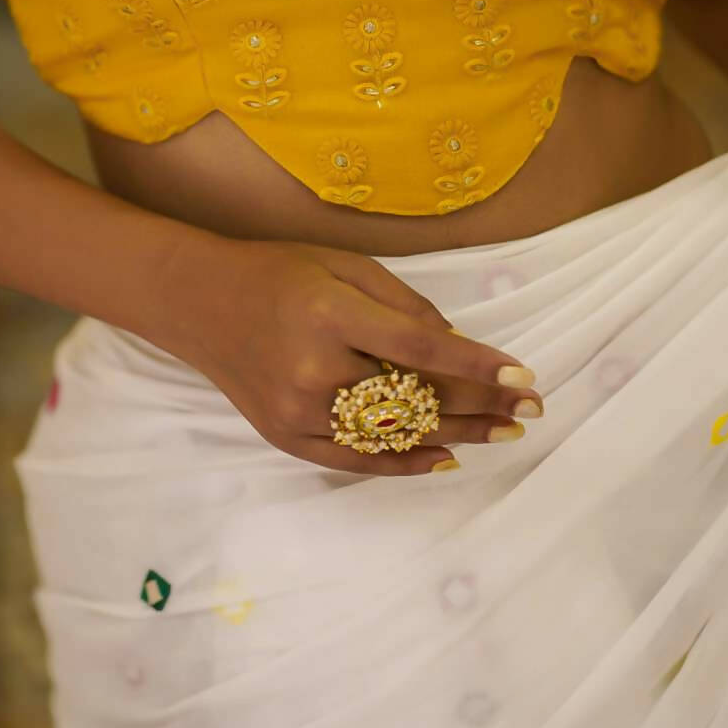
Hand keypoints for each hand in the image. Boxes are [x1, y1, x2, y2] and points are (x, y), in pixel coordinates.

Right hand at [170, 236, 543, 475]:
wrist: (198, 303)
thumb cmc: (279, 272)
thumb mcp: (343, 265)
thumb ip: (402, 304)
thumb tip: (456, 345)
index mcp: (330, 313)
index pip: (419, 348)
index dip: (476, 367)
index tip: (525, 379)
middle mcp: (313, 367)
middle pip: (414, 398)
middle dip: (480, 406)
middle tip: (530, 411)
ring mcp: (297, 410)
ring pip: (391, 433)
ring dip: (456, 435)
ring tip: (504, 433)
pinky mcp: (285, 437)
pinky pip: (355, 460)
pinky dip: (404, 462)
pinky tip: (446, 458)